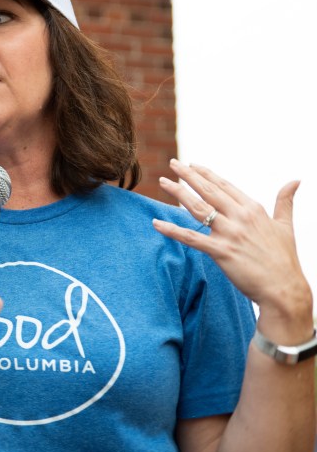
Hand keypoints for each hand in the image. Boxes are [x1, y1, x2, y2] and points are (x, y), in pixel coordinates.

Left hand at [152, 159, 311, 330]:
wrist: (284, 289)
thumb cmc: (285, 259)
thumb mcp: (285, 225)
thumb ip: (285, 201)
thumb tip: (295, 180)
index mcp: (253, 209)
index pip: (225, 186)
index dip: (206, 174)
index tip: (192, 165)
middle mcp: (240, 217)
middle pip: (208, 191)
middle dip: (188, 175)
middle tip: (172, 162)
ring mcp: (230, 234)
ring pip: (198, 208)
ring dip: (178, 193)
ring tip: (162, 182)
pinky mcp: (221, 251)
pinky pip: (191, 238)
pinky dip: (172, 230)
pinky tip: (156, 223)